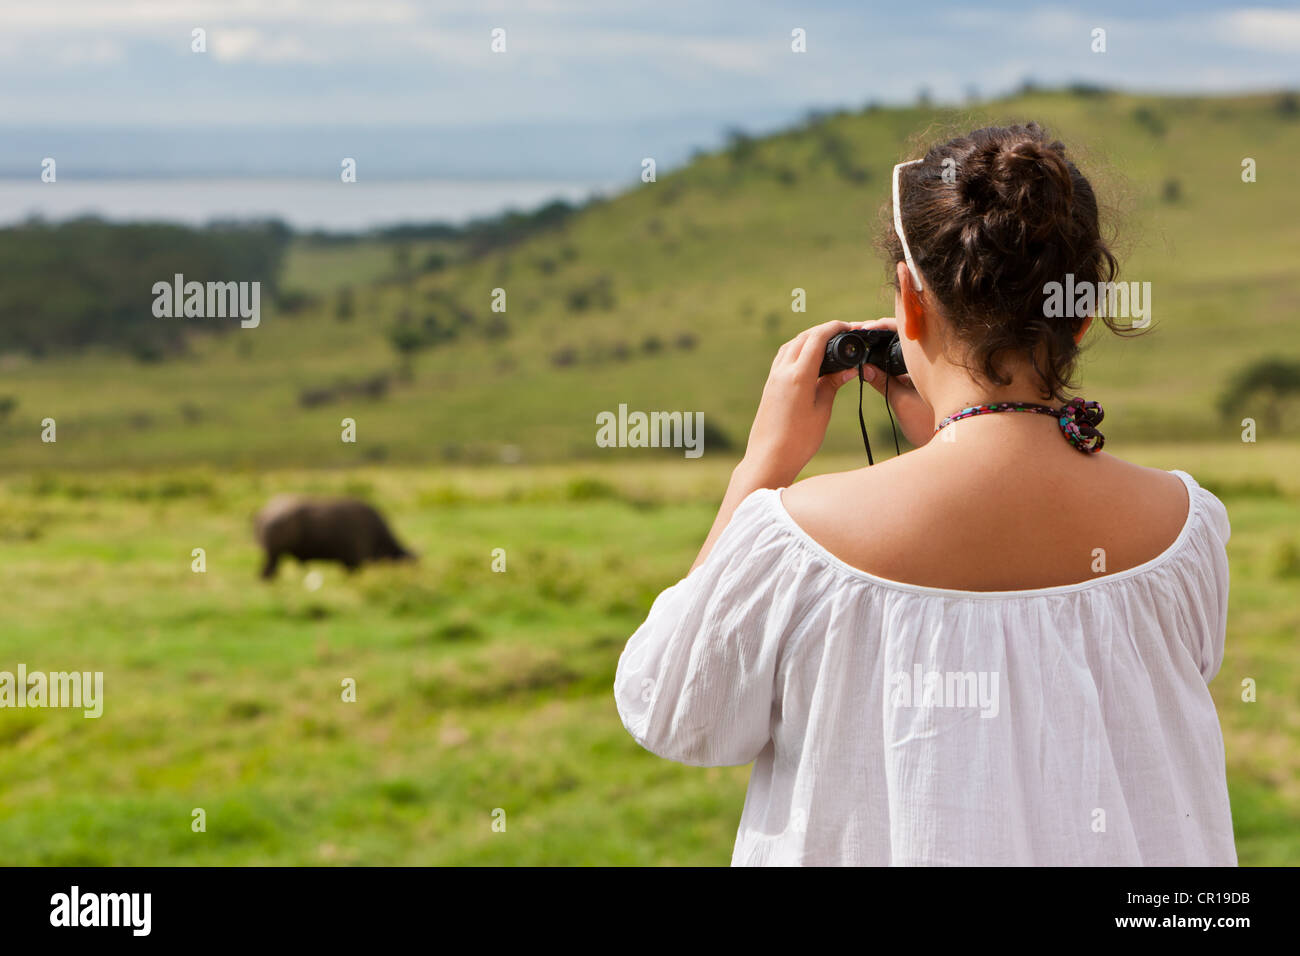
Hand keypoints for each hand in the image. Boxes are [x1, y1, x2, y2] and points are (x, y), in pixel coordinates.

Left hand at [739, 320, 862, 485]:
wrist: (768, 459)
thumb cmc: (798, 441)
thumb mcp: (822, 411)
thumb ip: (833, 385)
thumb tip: (848, 369)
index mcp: (798, 376)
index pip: (817, 339)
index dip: (834, 328)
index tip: (850, 326)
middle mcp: (782, 372)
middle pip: (803, 338)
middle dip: (823, 330)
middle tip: (843, 332)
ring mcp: (773, 378)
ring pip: (791, 345)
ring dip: (808, 338)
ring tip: (827, 342)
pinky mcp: (769, 386)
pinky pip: (783, 358)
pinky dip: (797, 350)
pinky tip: (808, 358)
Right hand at [855, 317, 934, 447]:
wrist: (956, 443)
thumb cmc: (932, 424)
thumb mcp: (901, 402)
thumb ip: (882, 381)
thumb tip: (864, 367)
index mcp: (931, 356)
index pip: (903, 330)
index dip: (882, 326)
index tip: (865, 329)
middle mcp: (938, 356)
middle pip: (906, 335)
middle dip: (883, 333)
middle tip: (862, 335)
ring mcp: (937, 365)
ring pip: (910, 347)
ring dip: (890, 345)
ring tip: (868, 346)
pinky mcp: (936, 375)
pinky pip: (913, 360)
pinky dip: (897, 359)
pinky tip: (881, 362)